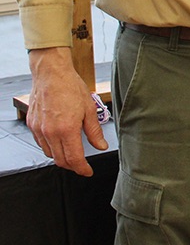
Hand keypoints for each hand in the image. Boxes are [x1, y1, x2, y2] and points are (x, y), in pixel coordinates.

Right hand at [27, 47, 107, 175]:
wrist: (51, 73)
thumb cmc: (70, 86)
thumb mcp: (89, 108)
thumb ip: (94, 131)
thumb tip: (101, 146)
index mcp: (67, 129)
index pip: (74, 159)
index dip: (82, 169)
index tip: (88, 171)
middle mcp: (50, 132)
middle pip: (61, 160)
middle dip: (72, 166)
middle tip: (81, 163)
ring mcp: (39, 129)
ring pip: (49, 154)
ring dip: (60, 157)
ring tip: (71, 150)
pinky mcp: (32, 125)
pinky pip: (41, 143)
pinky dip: (50, 147)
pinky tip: (58, 140)